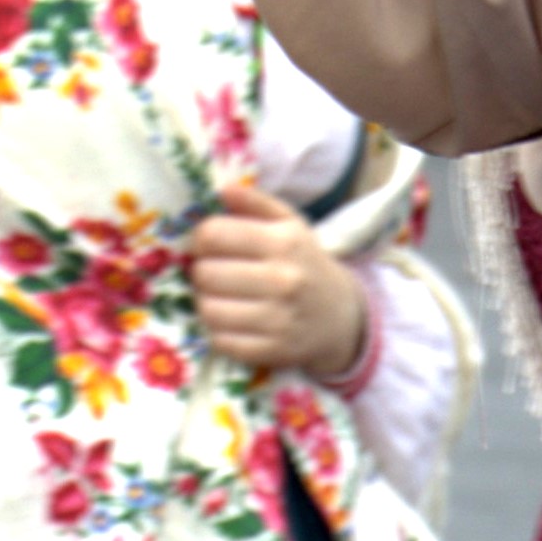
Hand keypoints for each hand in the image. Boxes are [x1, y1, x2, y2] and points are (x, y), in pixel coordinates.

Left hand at [184, 177, 365, 377]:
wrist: (340, 316)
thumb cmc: (304, 263)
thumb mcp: (289, 224)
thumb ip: (255, 202)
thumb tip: (222, 189)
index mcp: (283, 242)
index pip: (213, 235)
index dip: (201, 239)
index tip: (209, 245)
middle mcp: (283, 280)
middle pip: (205, 273)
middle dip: (202, 271)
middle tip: (214, 272)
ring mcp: (278, 320)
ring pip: (208, 309)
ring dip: (206, 302)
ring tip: (220, 296)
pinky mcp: (273, 351)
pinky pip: (221, 339)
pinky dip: (219, 330)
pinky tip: (231, 320)